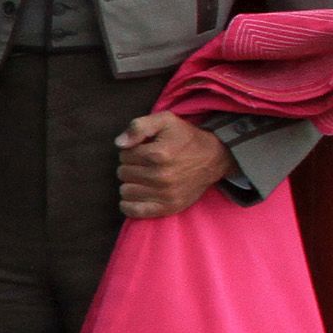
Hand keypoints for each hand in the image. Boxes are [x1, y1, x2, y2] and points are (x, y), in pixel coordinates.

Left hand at [113, 110, 234, 217]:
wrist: (213, 158)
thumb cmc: (185, 138)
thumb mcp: (165, 121)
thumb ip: (139, 126)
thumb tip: (119, 143)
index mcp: (158, 155)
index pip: (124, 155)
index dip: (130, 151)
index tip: (143, 150)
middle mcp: (161, 177)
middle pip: (123, 173)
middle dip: (130, 166)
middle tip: (144, 164)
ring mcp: (165, 195)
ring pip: (126, 191)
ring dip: (131, 183)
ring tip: (144, 177)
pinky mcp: (169, 207)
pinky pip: (134, 211)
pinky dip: (129, 204)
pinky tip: (137, 194)